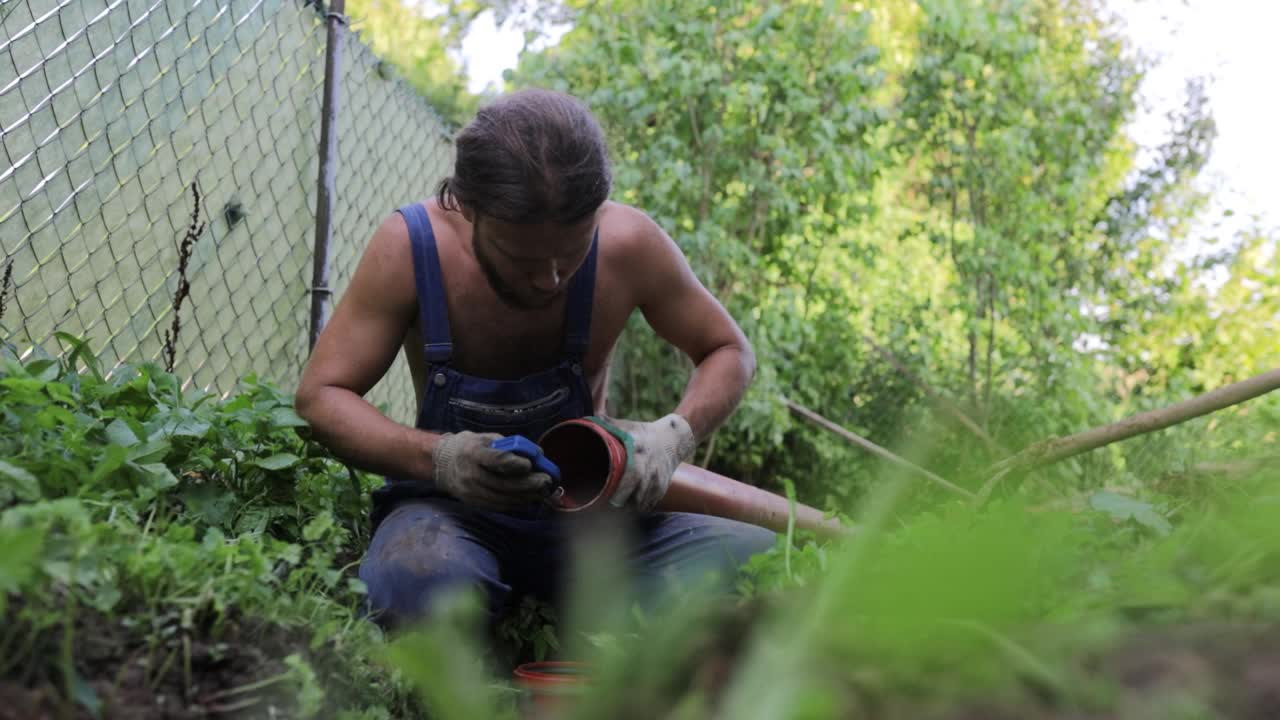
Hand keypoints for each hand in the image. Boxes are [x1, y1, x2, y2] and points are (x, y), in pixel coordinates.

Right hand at [432, 432, 553, 510]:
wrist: (442, 463)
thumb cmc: (471, 446)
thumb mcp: (486, 437)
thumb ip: (510, 445)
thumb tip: (537, 454)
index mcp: (473, 452)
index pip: (496, 460)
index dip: (515, 464)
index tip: (530, 464)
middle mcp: (470, 473)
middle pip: (503, 484)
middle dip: (528, 484)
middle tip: (546, 481)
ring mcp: (470, 490)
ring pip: (502, 499)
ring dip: (526, 497)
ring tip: (542, 492)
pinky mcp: (472, 502)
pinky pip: (497, 506)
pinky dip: (515, 504)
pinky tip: (528, 500)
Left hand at [604, 414, 695, 510]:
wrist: (674, 440)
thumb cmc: (644, 433)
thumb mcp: (626, 426)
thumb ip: (605, 423)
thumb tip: (584, 416)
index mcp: (638, 457)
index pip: (628, 479)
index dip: (614, 492)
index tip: (601, 497)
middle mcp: (649, 472)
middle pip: (631, 499)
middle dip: (616, 504)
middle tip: (602, 504)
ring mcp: (656, 483)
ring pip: (638, 505)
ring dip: (625, 508)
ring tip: (612, 507)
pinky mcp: (661, 490)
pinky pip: (647, 506)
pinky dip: (636, 508)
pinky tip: (627, 505)